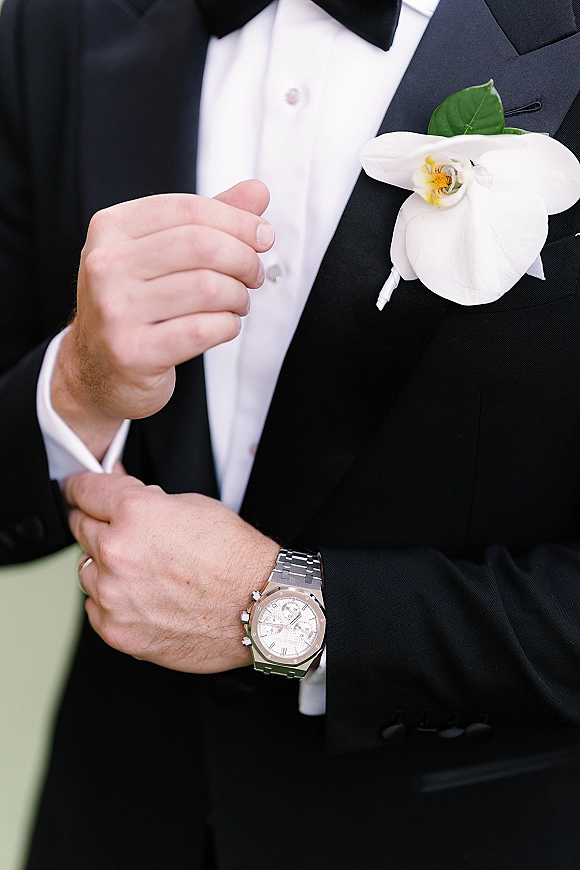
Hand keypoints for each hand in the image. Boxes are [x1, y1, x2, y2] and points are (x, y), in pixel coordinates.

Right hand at [52, 180, 273, 458]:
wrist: (96, 370)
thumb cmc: (137, 306)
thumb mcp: (161, 254)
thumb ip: (208, 222)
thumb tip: (258, 192)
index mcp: (111, 229)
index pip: (190, 209)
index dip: (238, 221)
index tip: (263, 237)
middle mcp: (106, 265)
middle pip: (201, 245)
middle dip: (244, 259)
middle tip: (254, 274)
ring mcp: (115, 310)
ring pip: (207, 288)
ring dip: (238, 296)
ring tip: (238, 303)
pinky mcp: (132, 352)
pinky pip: (203, 330)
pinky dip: (227, 326)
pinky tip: (224, 325)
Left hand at [65, 471, 279, 672]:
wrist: (259, 607)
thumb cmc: (235, 558)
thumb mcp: (193, 505)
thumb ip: (146, 498)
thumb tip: (120, 489)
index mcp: (133, 514)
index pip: (84, 491)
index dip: (81, 487)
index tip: (78, 491)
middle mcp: (116, 553)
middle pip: (80, 528)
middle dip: (96, 523)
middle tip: (121, 530)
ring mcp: (113, 595)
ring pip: (85, 570)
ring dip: (104, 565)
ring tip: (142, 569)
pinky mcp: (117, 630)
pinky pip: (95, 608)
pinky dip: (111, 600)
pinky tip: (141, 595)